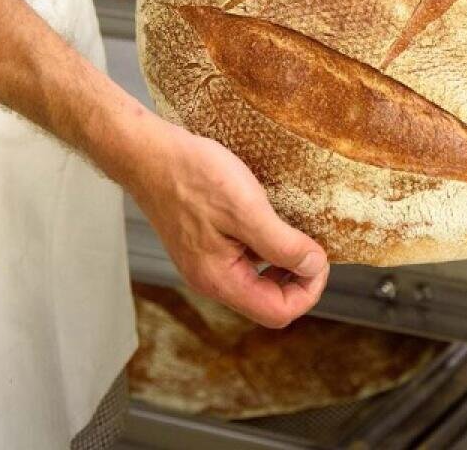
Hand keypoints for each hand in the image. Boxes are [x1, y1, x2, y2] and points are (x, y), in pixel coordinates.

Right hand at [126, 120, 328, 327]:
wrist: (149, 154)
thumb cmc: (191, 177)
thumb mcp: (246, 209)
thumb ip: (282, 244)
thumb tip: (314, 266)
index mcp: (220, 280)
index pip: (278, 312)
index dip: (308, 289)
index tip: (318, 257)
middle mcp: (211, 280)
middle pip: (269, 301)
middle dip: (297, 279)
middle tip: (310, 245)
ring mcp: (206, 263)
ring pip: (257, 281)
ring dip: (282, 262)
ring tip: (293, 232)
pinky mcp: (204, 245)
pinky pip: (244, 261)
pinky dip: (264, 248)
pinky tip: (268, 221)